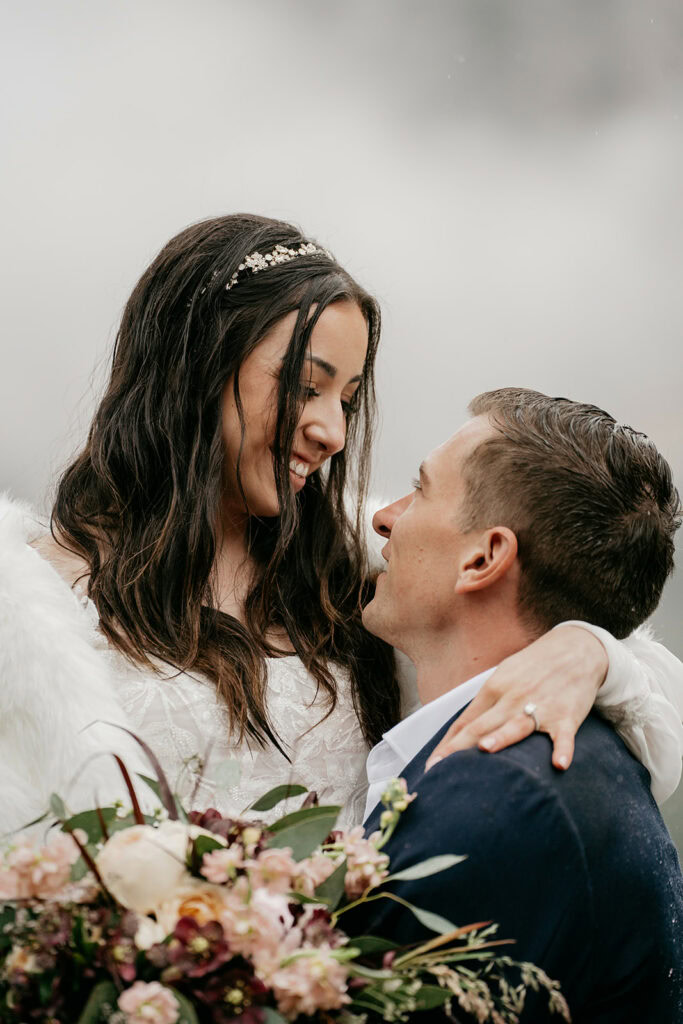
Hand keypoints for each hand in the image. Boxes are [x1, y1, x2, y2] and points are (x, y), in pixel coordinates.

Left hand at [425, 625, 608, 771]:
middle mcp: (513, 698)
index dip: (448, 744)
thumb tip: (461, 731)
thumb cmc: (534, 667)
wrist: (576, 649)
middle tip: (441, 770)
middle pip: (482, 726)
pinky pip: (563, 736)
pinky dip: (562, 749)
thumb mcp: (505, 677)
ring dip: (502, 738)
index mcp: (494, 689)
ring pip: (517, 726)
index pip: (466, 721)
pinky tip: (559, 764)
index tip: (432, 765)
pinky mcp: (567, 715)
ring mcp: (540, 706)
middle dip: (460, 748)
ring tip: (486, 749)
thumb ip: (485, 704)